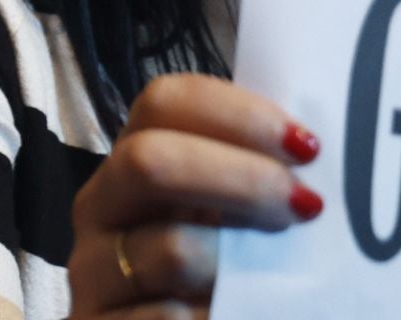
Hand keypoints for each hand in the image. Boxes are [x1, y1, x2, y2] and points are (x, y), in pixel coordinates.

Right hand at [68, 74, 322, 317]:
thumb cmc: (222, 283)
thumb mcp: (229, 222)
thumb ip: (251, 179)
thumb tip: (309, 150)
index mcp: (133, 162)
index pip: (164, 103)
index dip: (237, 115)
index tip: (307, 148)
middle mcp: (101, 207)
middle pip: (149, 161)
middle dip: (240, 179)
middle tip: (306, 209)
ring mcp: (91, 271)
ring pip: (172, 250)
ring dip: (242, 270)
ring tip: (274, 290)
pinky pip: (169, 319)